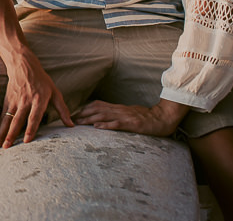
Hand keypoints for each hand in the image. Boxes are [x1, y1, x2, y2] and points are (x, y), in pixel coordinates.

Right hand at [0, 51, 72, 148]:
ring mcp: (14, 101)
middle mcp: (25, 101)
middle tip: (8, 148)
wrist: (23, 65)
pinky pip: (3, 116)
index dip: (30, 129)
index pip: (34, 117)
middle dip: (12, 135)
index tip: (27, 141)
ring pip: (7, 120)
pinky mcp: (7, 100)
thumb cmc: (42, 80)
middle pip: (17, 120)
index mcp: (38, 100)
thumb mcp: (55, 92)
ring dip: (2, 133)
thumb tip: (71, 125)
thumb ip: (63, 109)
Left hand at [72, 99, 186, 136]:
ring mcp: (126, 116)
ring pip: (104, 115)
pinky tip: (98, 127)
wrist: (163, 118)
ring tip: (79, 123)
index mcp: (118, 108)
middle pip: (97, 109)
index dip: (84, 109)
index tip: (73, 114)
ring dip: (89, 119)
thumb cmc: (146, 117)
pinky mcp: (132, 124)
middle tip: (70, 120)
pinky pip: (118, 123)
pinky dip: (106, 125)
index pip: (97, 105)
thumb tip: (102, 119)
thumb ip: (117, 115)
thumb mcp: (129, 114)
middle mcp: (119, 110)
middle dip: (82, 114)